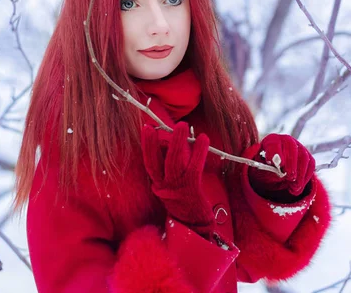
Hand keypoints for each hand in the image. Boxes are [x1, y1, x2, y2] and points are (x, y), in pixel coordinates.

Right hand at [141, 121, 214, 237]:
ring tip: (182, 125)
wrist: (195, 226)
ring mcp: (176, 189)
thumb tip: (170, 143)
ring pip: (174, 162)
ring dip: (178, 142)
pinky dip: (199, 151)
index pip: (149, 162)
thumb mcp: (173, 185)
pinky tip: (204, 139)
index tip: (147, 128)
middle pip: (158, 161)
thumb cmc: (186, 201)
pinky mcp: (191, 190)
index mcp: (158, 185)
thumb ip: (171, 167)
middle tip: (161, 124)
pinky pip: (194, 167)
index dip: (147, 145)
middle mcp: (163, 187)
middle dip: (158, 141)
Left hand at [248, 134, 314, 198]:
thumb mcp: (263, 169)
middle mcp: (287, 141)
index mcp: (272, 141)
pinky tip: (299, 187)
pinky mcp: (308, 156)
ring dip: (300, 174)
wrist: (276, 167)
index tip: (276, 164)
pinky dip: (306, 177)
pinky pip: (310, 164)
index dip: (275, 153)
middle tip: (290, 178)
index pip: (274, 144)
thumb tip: (280, 175)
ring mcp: (299, 147)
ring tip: (294, 187)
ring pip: (303, 157)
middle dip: (291, 164)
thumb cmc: (268, 167)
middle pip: (291, 148)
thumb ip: (269, 171)